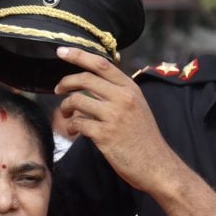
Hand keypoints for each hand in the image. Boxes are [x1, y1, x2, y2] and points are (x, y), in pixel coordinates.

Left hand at [54, 46, 175, 192]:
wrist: (156, 165)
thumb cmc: (144, 137)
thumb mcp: (137, 107)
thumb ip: (118, 92)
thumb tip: (92, 82)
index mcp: (130, 88)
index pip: (101, 64)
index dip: (78, 55)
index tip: (61, 51)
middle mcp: (123, 98)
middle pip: (85, 79)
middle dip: (66, 82)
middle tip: (58, 89)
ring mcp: (114, 116)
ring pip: (77, 100)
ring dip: (66, 107)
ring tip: (68, 115)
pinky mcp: (105, 135)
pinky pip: (78, 123)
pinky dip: (71, 126)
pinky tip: (73, 131)